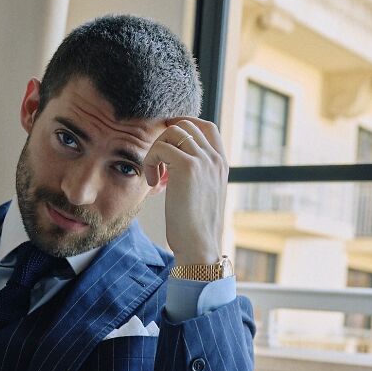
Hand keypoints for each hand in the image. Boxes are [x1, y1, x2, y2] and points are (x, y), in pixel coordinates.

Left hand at [144, 117, 228, 264]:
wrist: (199, 246)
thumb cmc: (194, 228)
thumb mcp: (201, 195)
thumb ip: (196, 175)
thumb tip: (173, 165)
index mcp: (221, 163)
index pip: (205, 126)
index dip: (182, 127)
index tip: (165, 143)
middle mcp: (215, 158)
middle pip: (186, 124)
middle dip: (164, 139)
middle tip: (157, 164)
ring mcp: (204, 160)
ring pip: (172, 132)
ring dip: (156, 150)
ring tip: (155, 176)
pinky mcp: (188, 167)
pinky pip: (161, 148)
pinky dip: (150, 161)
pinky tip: (153, 183)